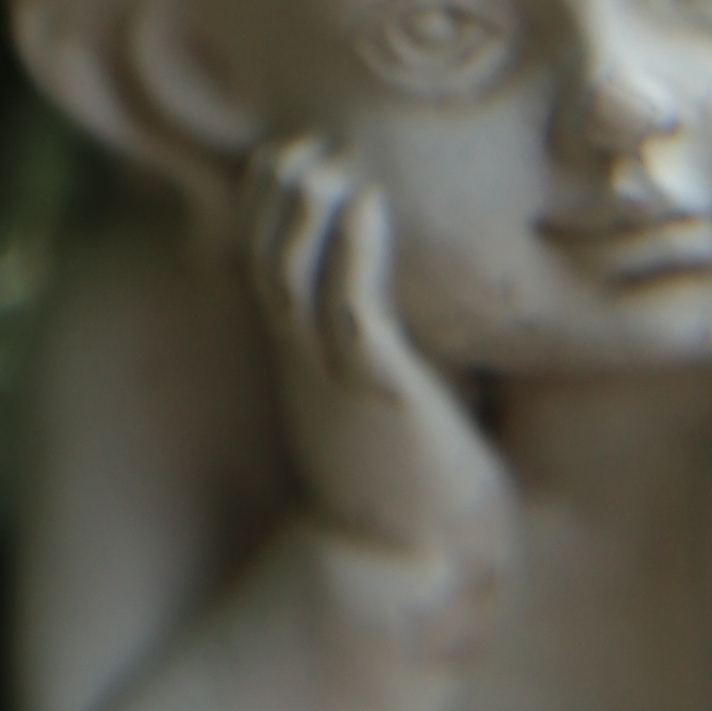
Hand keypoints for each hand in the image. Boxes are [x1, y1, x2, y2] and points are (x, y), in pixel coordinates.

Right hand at [245, 136, 515, 595]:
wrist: (413, 572)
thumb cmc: (423, 485)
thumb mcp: (399, 398)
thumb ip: (404, 345)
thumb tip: (446, 301)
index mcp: (305, 356)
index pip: (267, 259)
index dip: (273, 202)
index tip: (300, 150)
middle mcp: (305, 359)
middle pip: (265, 251)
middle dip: (279, 189)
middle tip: (305, 138)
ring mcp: (334, 374)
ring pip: (292, 269)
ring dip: (305, 205)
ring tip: (324, 154)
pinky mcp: (376, 392)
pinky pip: (350, 306)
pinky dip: (353, 248)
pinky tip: (368, 201)